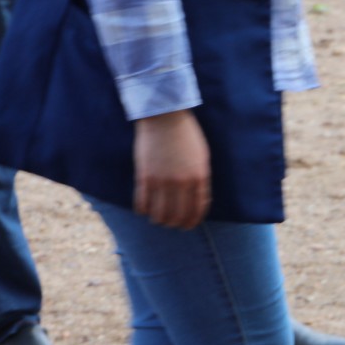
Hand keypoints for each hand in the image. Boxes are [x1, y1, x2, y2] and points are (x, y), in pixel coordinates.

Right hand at [133, 110, 210, 229]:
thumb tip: (196, 198)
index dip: (193, 220)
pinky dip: (143, 210)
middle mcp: (181, 182)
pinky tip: (144, 210)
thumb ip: (200, 178)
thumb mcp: (202, 157)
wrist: (165, 118)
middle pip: (178, 215)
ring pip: (159, 214)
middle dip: (176, 224)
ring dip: (159, 220)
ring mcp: (162, 181)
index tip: (189, 226)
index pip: (197, 208)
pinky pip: (142, 203)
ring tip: (158, 219)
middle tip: (173, 224)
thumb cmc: (187, 136)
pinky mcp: (144, 177)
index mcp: (199, 177)